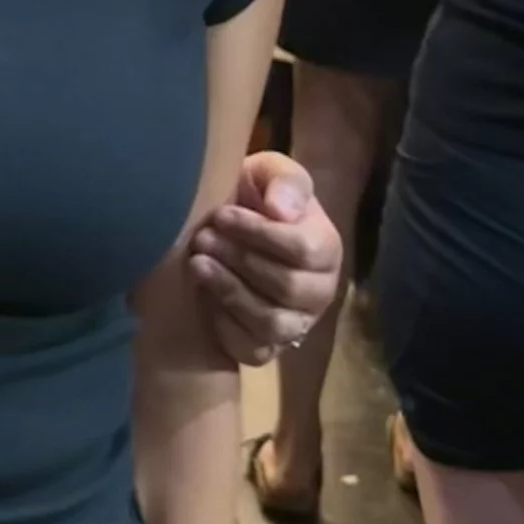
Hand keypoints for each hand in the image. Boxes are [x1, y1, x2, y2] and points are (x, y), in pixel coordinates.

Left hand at [189, 148, 344, 364]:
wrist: (223, 234)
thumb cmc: (253, 199)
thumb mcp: (268, 174)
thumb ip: (283, 181)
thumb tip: (281, 211)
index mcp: (326, 248)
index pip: (304, 249)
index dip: (260, 233)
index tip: (221, 215)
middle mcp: (320, 291)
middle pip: (288, 286)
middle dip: (240, 260)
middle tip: (203, 238)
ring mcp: (297, 324)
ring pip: (272, 322)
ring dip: (230, 291)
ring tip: (197, 264)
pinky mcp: (267, 349)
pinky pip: (253, 349)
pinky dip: (225, 325)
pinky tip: (203, 297)